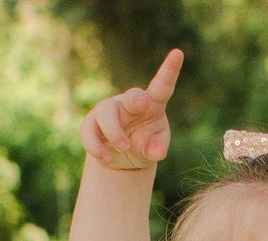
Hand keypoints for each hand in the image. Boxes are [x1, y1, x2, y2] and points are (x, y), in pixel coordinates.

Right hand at [79, 49, 182, 171]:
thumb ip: (156, 149)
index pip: (162, 87)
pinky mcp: (91, 124)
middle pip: (131, 97)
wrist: (122, 159)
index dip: (169, 71)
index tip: (178, 53)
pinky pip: (89, 131)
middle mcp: (130, 103)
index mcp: (152, 104)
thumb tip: (158, 152)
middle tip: (143, 104)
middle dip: (136, 99)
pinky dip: (96, 146)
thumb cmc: (144, 146)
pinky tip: (106, 157)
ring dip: (114, 131)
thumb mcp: (153, 150)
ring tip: (123, 147)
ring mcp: (109, 111)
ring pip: (106, 113)